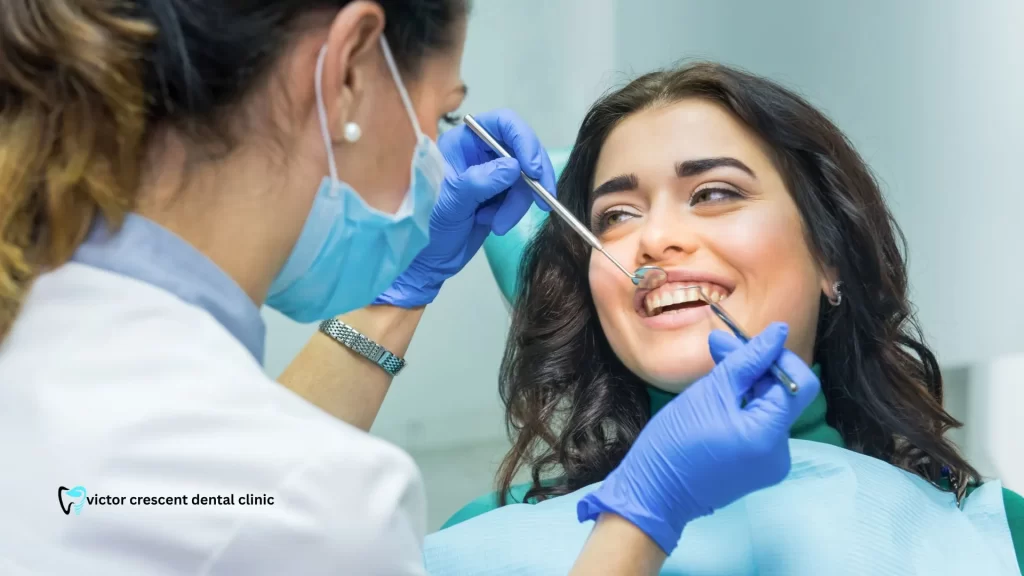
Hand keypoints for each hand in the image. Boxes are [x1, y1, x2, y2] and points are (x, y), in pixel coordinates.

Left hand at [373, 109, 555, 307]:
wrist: (427, 258)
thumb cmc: (427, 224)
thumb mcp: (450, 202)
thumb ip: (480, 182)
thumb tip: (514, 167)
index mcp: (463, 142)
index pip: (502, 123)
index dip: (524, 140)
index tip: (533, 169)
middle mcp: (480, 152)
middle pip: (522, 149)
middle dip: (531, 178)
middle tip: (540, 201)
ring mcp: (492, 174)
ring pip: (525, 177)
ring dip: (518, 203)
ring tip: (497, 224)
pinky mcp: (500, 195)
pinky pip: (521, 196)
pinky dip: (513, 212)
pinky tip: (493, 224)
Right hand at [576, 322, 820, 554]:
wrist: (654, 492)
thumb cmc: (676, 441)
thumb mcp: (710, 392)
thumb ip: (747, 360)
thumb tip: (779, 331)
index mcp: (770, 434)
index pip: (797, 383)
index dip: (776, 356)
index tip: (744, 341)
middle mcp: (780, 452)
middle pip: (783, 395)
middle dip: (755, 368)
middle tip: (718, 347)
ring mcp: (770, 463)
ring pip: (769, 409)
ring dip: (747, 386)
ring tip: (713, 371)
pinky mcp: (757, 468)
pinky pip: (759, 428)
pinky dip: (742, 408)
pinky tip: (717, 399)